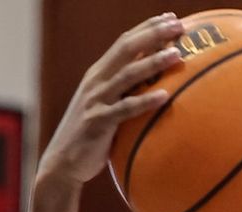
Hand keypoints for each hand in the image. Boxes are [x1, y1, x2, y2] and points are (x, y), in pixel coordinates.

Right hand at [36, 12, 185, 186]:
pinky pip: (125, 109)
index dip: (147, 28)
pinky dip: (145, 101)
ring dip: (153, 62)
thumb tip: (157, 86)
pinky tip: (165, 97)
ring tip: (177, 55)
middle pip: (126, 49)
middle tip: (179, 26)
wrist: (62, 163)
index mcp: (99, 74)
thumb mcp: (107, 107)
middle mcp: (96, 81)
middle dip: (153, 34)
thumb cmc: (91, 137)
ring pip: (127, 75)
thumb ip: (125, 93)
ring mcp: (96, 100)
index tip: (171, 17)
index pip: (124, 42)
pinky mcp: (98, 122)